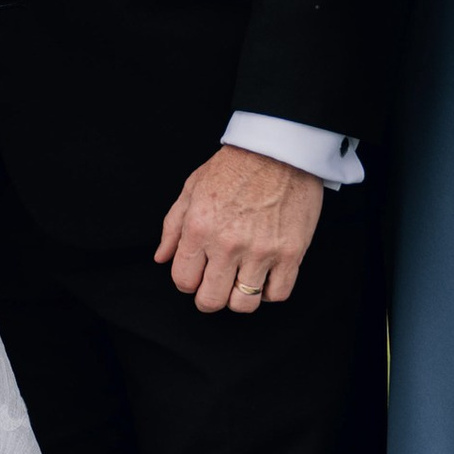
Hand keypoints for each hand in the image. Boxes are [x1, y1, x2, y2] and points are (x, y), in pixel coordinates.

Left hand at [155, 144, 322, 314]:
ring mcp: (261, 251)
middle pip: (211, 300)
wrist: (279, 149)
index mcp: (199, 228)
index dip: (188, 282)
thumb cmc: (235, 165)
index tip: (196, 274)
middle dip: (209, 297)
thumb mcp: (192, 188)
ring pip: (243, 304)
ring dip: (239, 298)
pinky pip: (277, 294)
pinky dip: (269, 292)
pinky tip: (264, 276)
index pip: (183, 280)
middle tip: (216, 285)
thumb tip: (161, 257)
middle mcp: (227, 244)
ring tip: (240, 280)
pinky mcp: (291, 253)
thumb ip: (173, 226)